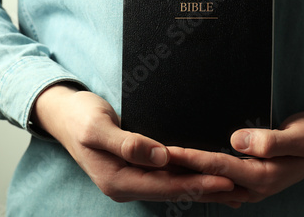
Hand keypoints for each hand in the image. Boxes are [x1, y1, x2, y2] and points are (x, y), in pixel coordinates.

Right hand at [31, 84, 248, 205]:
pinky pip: (166, 177)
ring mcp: (130, 178)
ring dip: (200, 187)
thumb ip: (127, 143)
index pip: (164, 185)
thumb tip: (158, 157)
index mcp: (116, 179)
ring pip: (172, 186)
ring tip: (232, 188)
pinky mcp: (136, 168)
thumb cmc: (78, 117)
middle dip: (206, 189)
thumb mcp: (97, 127)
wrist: (64, 114)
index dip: (195, 183)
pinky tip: (205, 177)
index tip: (224, 180)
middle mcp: (125, 184)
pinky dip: (187, 178)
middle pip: (173, 190)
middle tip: (239, 187)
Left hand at [168, 111, 303, 202]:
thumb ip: (272, 141)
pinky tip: (184, 168)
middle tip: (153, 160)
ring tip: (160, 165)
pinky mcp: (249, 179)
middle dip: (181, 171)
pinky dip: (200, 174)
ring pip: (211, 182)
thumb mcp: (302, 135)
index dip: (193, 158)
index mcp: (265, 176)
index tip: (169, 150)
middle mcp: (255, 186)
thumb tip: (239, 141)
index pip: (220, 166)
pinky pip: (218, 179)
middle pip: (209, 178)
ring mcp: (251, 185)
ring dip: (186, 175)